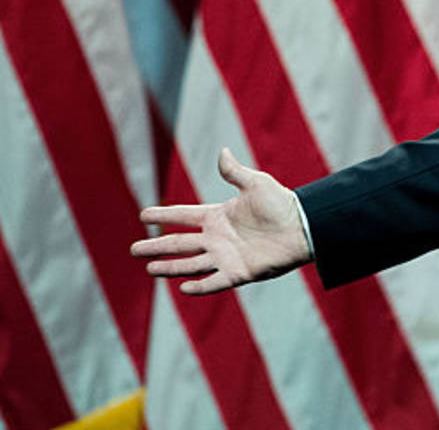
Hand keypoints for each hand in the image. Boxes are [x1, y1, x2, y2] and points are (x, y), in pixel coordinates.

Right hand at [131, 148, 312, 294]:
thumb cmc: (283, 204)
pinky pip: (214, 282)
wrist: (305, 227)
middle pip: (180, 243)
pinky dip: (199, 286)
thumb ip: (235, 172)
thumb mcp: (256, 184)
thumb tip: (222, 150)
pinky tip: (182, 288)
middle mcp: (218, 239)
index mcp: (219, 217)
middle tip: (133, 249)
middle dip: (156, 246)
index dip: (164, 215)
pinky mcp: (239, 273)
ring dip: (170, 267)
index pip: (184, 216)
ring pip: (191, 264)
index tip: (142, 215)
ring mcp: (227, 257)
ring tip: (149, 268)